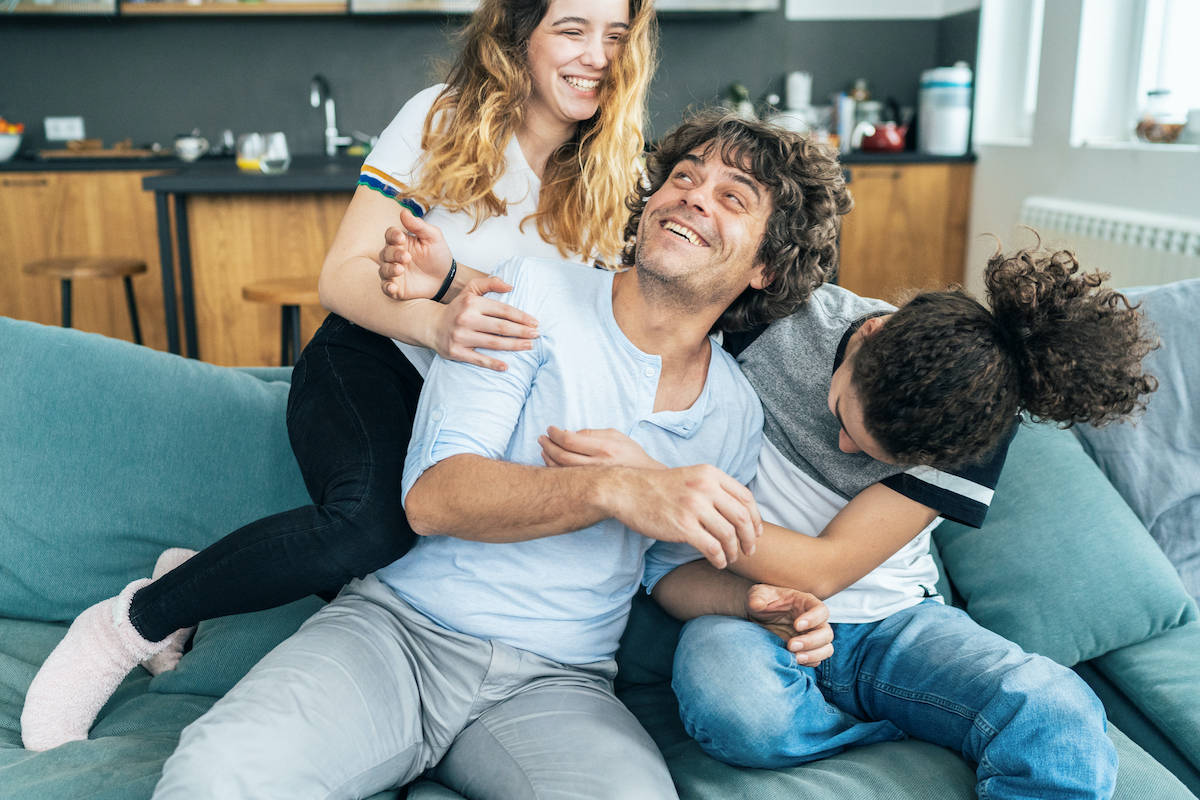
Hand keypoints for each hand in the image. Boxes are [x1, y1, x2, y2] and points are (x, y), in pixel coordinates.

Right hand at [378, 208, 453, 300]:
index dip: (393, 236)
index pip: (390, 235)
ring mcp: (393, 272)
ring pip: (383, 269)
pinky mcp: (397, 288)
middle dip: (394, 254)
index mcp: (401, 241)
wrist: (446, 278)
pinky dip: (387, 287)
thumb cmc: (438, 254)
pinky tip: (392, 287)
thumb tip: (403, 211)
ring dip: (390, 269)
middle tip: (406, 257)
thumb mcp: (433, 237)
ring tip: (401, 269)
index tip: (401, 238)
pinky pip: (386, 287)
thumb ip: (419, 225)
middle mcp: (393, 256)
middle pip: (385, 252)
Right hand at [431, 276, 539, 370]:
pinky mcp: (456, 352)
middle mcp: (466, 319)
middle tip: (537, 335)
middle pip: (501, 327)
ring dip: (514, 345)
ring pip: (493, 343)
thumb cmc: (457, 309)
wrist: (430, 325)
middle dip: (521, 332)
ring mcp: (461, 336)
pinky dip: (493, 363)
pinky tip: (506, 366)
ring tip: (529, 346)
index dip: (521, 317)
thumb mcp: (470, 290)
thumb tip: (511, 286)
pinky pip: (478, 359)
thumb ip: (490, 283)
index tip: (535, 322)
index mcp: (472, 303)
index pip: (502, 310)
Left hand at [539, 427, 664, 469]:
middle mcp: (597, 465)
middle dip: (548, 445)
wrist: (643, 481)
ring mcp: (593, 480)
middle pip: (562, 456)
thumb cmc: (631, 455)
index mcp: (604, 448)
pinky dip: (555, 470)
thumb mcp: (616, 435)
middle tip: (541, 438)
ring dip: (548, 457)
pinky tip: (551, 461)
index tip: (550, 429)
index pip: (571, 440)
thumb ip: (593, 433)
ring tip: (543, 448)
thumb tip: (570, 434)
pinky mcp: (590, 488)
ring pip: (562, 470)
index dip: (556, 434)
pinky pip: (567, 480)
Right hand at [610, 465, 761, 568]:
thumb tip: (739, 510)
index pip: (746, 497)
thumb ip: (713, 488)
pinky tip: (718, 563)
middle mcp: (705, 487)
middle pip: (741, 517)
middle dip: (749, 538)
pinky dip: (719, 559)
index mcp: (710, 474)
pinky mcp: (683, 526)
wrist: (627, 491)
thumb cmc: (658, 488)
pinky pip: (712, 547)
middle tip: (749, 550)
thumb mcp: (690, 477)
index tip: (756, 532)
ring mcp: (694, 507)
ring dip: (734, 551)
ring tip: (731, 558)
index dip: (756, 518)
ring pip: (728, 535)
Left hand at [745, 583, 833, 666]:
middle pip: (826, 633)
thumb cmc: (762, 602)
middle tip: (791, 645)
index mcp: (806, 603)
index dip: (813, 618)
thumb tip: (757, 604)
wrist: (757, 618)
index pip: (820, 610)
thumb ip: (757, 598)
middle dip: (811, 641)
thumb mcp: (757, 595)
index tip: (796, 625)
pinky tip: (794, 662)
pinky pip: (817, 660)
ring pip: (826, 649)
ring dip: (813, 655)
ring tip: (795, 658)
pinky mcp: (807, 651)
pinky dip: (808, 663)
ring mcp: (812, 637)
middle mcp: (814, 621)